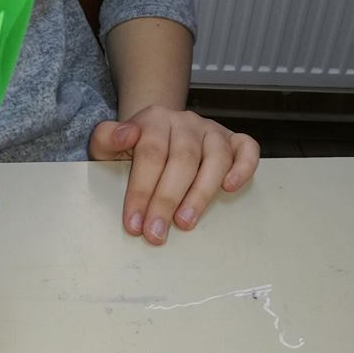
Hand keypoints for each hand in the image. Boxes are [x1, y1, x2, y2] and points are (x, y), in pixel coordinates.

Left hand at [89, 106, 258, 244]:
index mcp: (154, 119)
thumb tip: (126, 135)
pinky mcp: (233, 140)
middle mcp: (186, 122)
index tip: (134, 223)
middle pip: (182, 159)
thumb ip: (106, 138)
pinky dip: (243, 168)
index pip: (150, 154)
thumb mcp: (108, 144)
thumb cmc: (133, 147)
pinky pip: (247, 149)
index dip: (142, 190)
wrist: (156, 131)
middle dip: (167, 200)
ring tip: (185, 222)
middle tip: (156, 233)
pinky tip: (230, 188)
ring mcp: (212, 130)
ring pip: (215, 158)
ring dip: (202, 193)